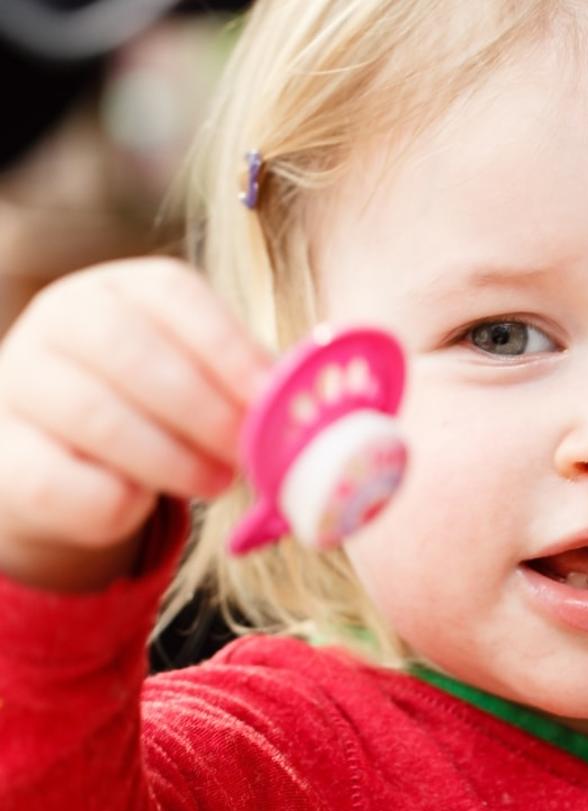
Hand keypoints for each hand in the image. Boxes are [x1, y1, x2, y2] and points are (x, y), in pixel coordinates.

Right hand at [0, 258, 270, 590]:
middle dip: (205, 412)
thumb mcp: (202, 380)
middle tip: (247, 455)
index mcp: (124, 289)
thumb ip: (251, 385)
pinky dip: (115, 503)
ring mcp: (18, 382)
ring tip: (217, 482)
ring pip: (97, 418)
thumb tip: (317, 403)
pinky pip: (61, 484)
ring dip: (172, 461)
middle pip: (134, 355)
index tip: (270, 400)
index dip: (230, 350)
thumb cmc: (158, 413)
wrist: (64, 463)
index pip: (175, 296)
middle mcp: (62, 319)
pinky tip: (140, 504)